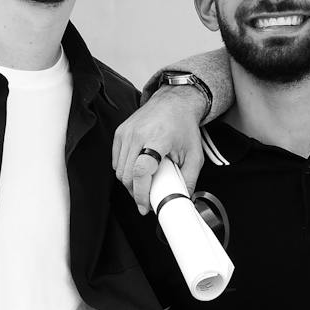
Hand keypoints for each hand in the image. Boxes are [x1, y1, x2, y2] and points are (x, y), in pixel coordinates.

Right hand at [111, 86, 207, 212]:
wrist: (174, 102)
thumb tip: (183, 198)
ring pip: (119, 170)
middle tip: (147, 200)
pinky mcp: (120, 133)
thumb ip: (189, 179)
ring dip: (130, 184)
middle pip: (127, 175)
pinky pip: (116, 161)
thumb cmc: (183, 126)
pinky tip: (137, 172)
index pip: (141, 170)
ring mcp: (126, 133)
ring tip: (144, 186)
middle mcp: (138, 134)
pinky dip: (124, 171)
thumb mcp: (194, 154)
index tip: (145, 206)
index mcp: (157, 138)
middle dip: (135, 193)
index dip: (141, 193)